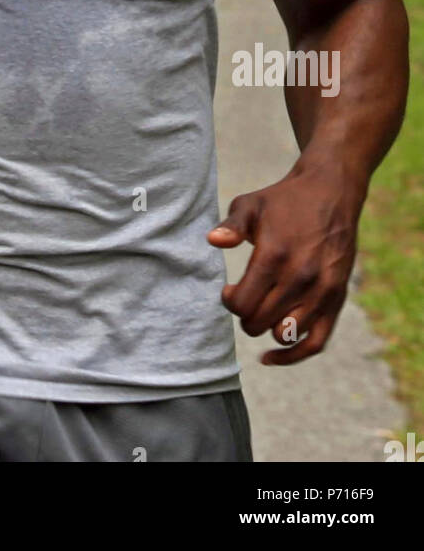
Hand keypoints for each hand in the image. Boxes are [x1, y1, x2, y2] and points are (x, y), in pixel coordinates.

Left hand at [207, 166, 363, 364]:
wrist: (331, 193)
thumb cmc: (283, 200)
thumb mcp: (251, 204)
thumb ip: (231, 225)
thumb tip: (213, 241)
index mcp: (275, 255)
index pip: (243, 303)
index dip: (230, 301)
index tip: (230, 289)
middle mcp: (300, 277)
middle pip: (260, 322)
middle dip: (245, 315)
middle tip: (244, 297)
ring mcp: (322, 291)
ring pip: (285, 334)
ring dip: (266, 329)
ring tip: (260, 312)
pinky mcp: (336, 299)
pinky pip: (316, 342)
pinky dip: (293, 355)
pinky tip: (270, 357)